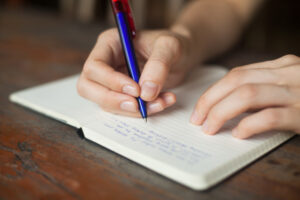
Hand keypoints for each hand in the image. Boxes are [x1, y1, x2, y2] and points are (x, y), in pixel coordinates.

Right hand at [77, 28, 192, 116]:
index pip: (95, 66)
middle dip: (112, 100)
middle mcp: (106, 63)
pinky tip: (162, 103)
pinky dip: (142, 111)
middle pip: (88, 87)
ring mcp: (111, 81)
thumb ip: (159, 65)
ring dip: (131, 110)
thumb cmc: (173, 45)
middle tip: (138, 105)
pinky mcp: (122, 94)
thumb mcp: (170, 46)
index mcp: (110, 44)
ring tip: (161, 103)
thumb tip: (145, 93)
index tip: (136, 90)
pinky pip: (123, 109)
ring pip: (105, 103)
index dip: (111, 81)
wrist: (182, 56)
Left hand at [190, 55, 299, 138]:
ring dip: (221, 113)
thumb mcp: (289, 88)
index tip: (200, 108)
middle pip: (237, 81)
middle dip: (210, 101)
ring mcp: (298, 92)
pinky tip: (238, 134)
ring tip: (210, 128)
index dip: (213, 92)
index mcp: (283, 66)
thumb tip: (228, 105)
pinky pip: (270, 117)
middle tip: (197, 119)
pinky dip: (249, 125)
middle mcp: (289, 73)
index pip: (237, 74)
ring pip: (247, 95)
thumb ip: (262, 91)